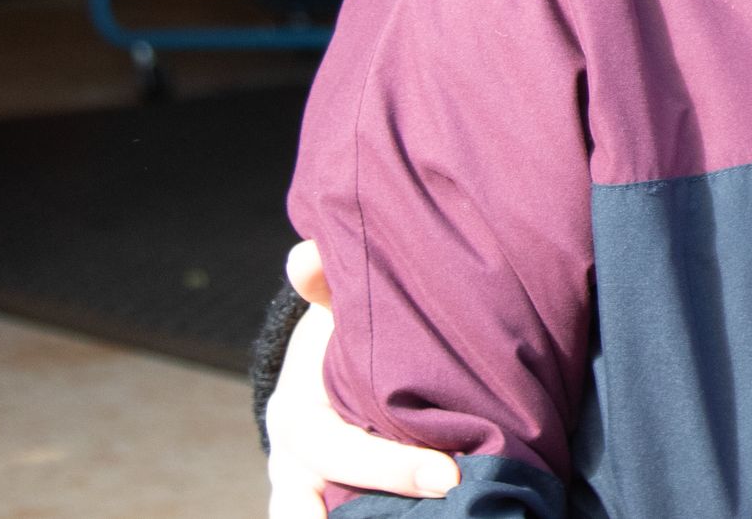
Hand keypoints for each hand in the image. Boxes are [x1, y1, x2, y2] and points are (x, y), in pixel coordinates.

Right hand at [265, 241, 460, 518]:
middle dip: (385, 506)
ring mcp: (308, 494)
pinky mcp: (329, 508)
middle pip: (317, 508)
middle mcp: (294, 466)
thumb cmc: (341, 335)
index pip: (334, 451)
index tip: (449, 475)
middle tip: (457, 502)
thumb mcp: (334, 308)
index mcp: (295, 416)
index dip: (389, 467)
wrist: (326, 368)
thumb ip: (326, 285)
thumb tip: (303, 257)